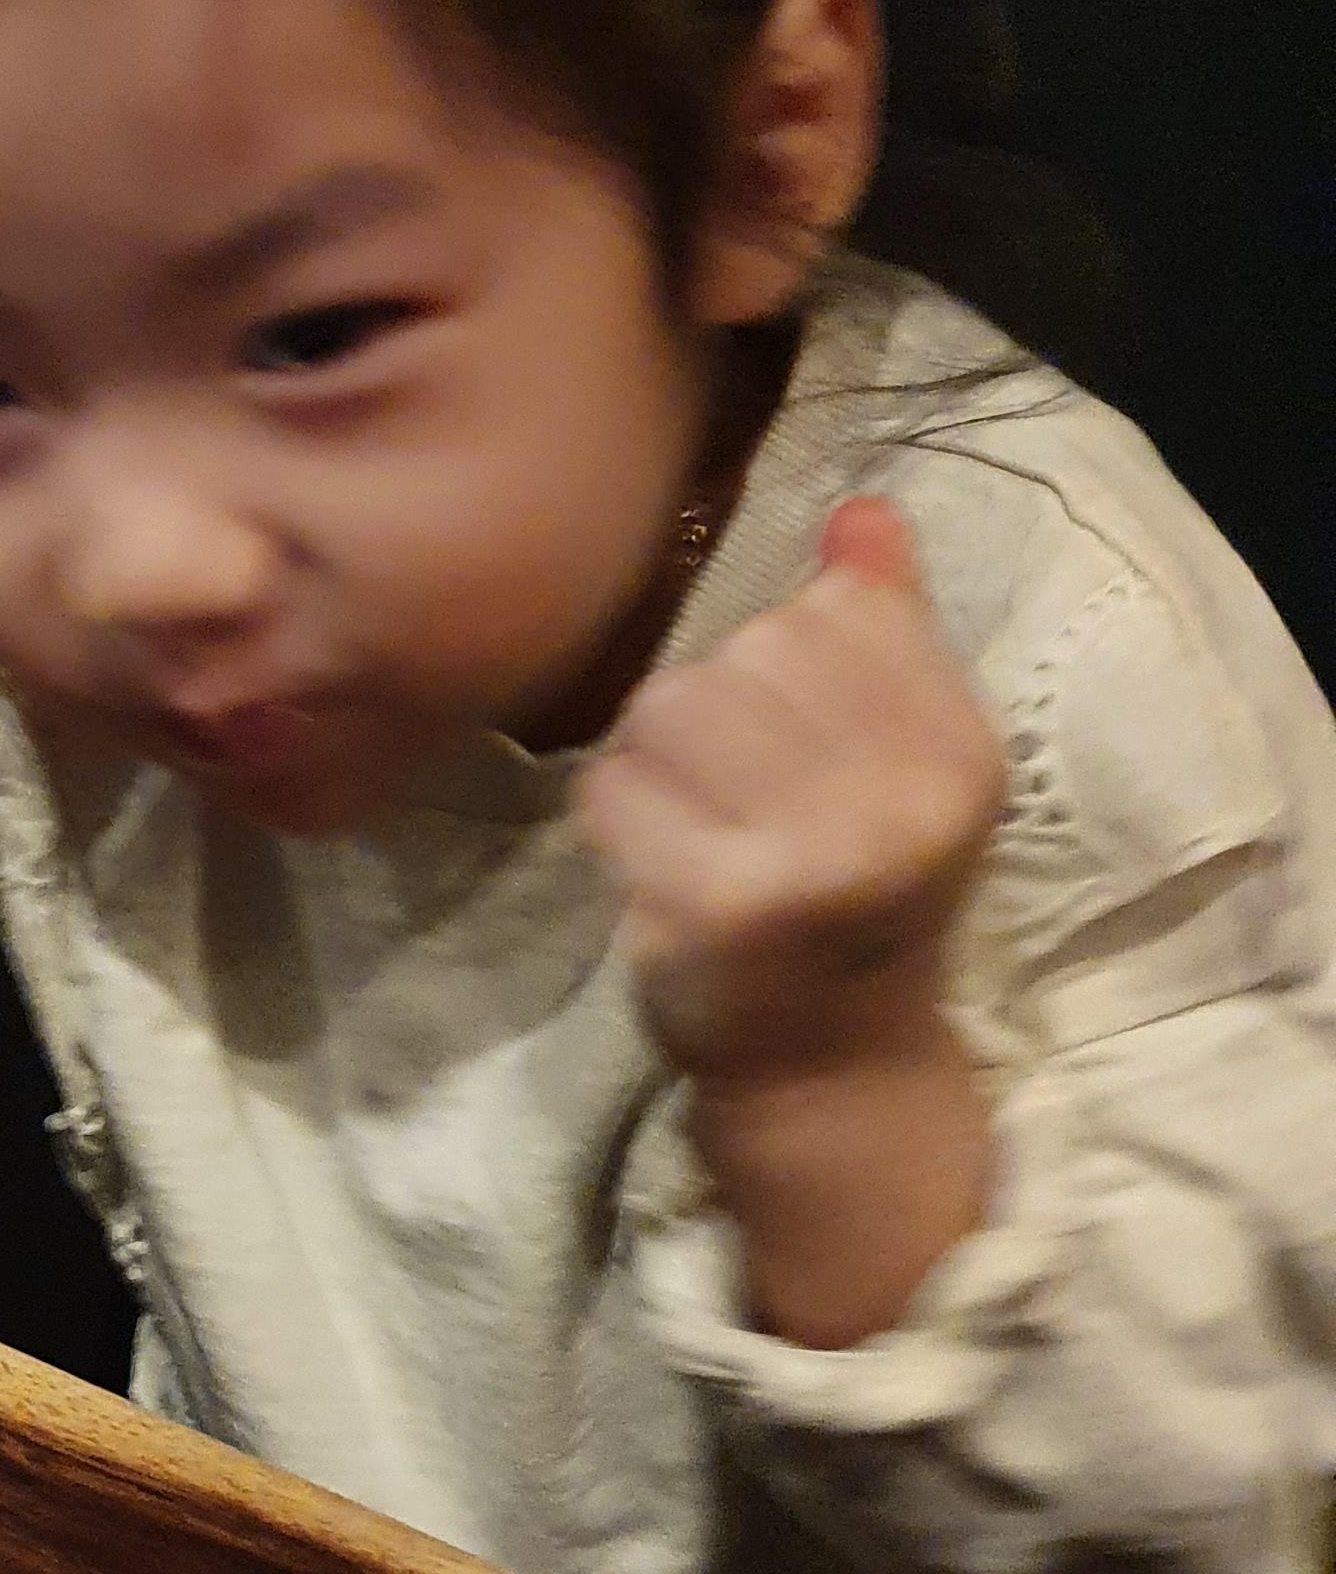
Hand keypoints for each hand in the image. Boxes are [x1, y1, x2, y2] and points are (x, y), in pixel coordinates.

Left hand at [577, 498, 1007, 1086]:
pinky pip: (612, 787)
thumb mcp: (902, 761)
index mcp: (960, 751)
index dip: (788, 662)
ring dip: (657, 760)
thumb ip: (884, 630)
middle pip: (744, 649)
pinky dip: (615, 818)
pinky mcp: (716, 902)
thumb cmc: (859, 897)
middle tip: (743, 801)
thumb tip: (861, 507)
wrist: (830, 1066)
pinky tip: (660, 866)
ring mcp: (810, 856)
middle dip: (719, 712)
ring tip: (697, 824)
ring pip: (668, 704)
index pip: (835, 609)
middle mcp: (902, 801)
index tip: (807, 750)